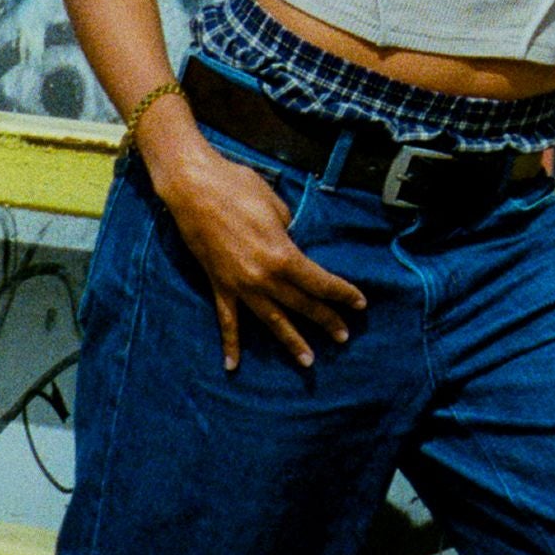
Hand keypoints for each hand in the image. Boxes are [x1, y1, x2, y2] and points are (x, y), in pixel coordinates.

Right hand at [152, 139, 369, 371]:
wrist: (194, 189)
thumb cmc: (238, 187)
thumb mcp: (277, 206)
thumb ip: (288, 233)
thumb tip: (292, 246)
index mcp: (283, 256)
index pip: (320, 282)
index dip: (342, 293)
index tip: (359, 304)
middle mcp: (263, 277)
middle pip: (302, 304)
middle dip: (325, 320)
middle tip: (343, 336)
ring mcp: (239, 285)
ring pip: (271, 320)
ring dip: (291, 341)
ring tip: (308, 361)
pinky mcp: (219, 286)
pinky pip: (227, 320)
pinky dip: (231, 344)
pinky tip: (232, 366)